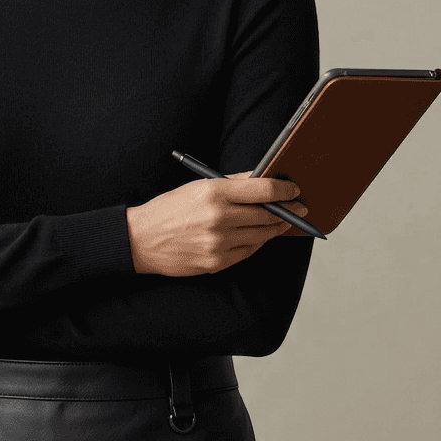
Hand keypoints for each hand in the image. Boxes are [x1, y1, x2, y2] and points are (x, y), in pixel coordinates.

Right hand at [125, 170, 308, 276]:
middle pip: (267, 215)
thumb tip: (261, 179)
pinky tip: (261, 236)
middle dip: (287, 211)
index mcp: (214, 193)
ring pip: (261, 235)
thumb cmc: (169, 209)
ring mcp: (219, 243)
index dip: (285, 190)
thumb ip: (232, 183)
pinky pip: (248, 251)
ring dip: (276, 228)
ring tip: (283, 222)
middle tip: (299, 207)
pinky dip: (257, 242)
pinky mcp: (217, 262)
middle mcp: (219, 218)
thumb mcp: (198, 186)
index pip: (263, 190)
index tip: (295, 190)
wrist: (141, 240)